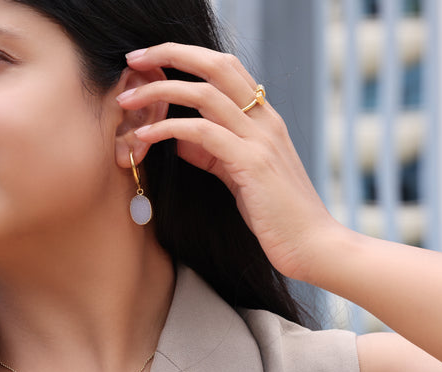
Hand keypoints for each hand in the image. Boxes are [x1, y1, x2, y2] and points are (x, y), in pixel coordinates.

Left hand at [118, 43, 337, 281]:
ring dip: (160, 92)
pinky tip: (145, 137)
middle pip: (215, 65)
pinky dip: (169, 129)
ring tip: (128, 101)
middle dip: (170, 54)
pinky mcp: (252, 163)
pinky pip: (202, 132)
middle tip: (133, 60)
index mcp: (265, 120)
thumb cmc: (278, 217)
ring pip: (204, 93)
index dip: (186, 57)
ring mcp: (260, 139)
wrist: (313, 245)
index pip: (225, 69)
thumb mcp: (241, 178)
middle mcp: (265, 120)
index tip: (151, 62)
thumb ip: (214, 154)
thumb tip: (180, 139)